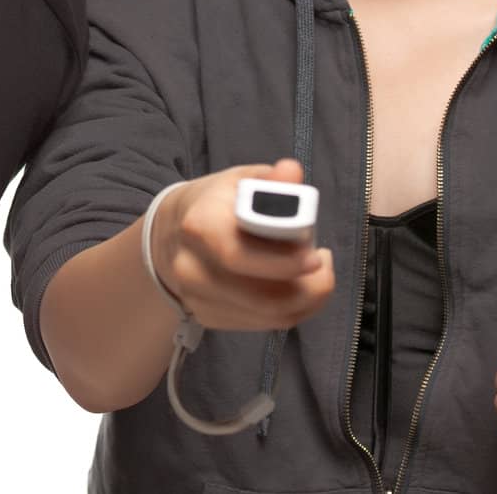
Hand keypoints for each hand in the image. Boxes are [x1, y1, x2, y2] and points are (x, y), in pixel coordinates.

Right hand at [150, 158, 334, 330]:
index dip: (283, 261)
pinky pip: (262, 324)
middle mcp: (192, 269)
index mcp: (199, 226)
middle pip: (260, 296)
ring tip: (318, 276)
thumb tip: (292, 172)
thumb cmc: (215, 203)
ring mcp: (198, 299)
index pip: (240, 254)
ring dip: (306, 301)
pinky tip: (297, 288)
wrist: (173, 234)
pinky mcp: (208, 318)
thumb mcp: (240, 181)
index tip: (318, 254)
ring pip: (267, 316)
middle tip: (324, 264)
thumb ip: (270, 180)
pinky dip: (291, 311)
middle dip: (307, 288)